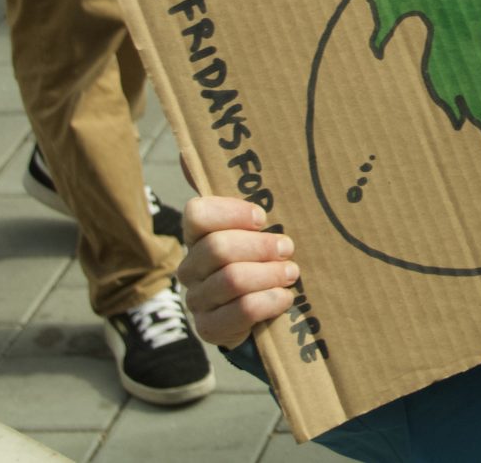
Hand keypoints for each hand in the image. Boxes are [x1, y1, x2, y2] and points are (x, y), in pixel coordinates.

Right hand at [180, 197, 297, 350]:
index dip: (231, 213)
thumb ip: (230, 189)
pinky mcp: (209, 328)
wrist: (259, 309)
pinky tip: (284, 297)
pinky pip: (241, 312)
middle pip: (219, 249)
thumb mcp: (251, 224)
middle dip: (261, 246)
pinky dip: (270, 302)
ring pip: (232, 280)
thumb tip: (188, 151)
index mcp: (197, 235)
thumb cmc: (257, 256)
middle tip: (287, 247)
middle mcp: (190, 267)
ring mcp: (197, 299)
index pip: (197, 214)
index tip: (262, 217)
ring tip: (291, 272)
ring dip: (270, 275)